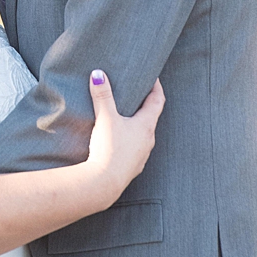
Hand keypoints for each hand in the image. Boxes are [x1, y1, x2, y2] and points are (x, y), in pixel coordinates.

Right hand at [86, 70, 163, 199]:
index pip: (157, 101)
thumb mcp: (105, 118)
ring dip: (136, 124)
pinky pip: (134, 149)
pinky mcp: (132, 166)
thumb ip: (102, 95)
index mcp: (146, 125)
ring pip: (142, 135)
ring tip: (124, 117)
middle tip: (135, 93)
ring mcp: (142, 155)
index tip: (153, 77)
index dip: (156, 87)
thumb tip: (99, 73)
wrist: (105, 182)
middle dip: (144, 105)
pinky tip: (116, 141)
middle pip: (150, 118)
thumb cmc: (109, 149)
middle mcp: (148, 140)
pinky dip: (128, 140)